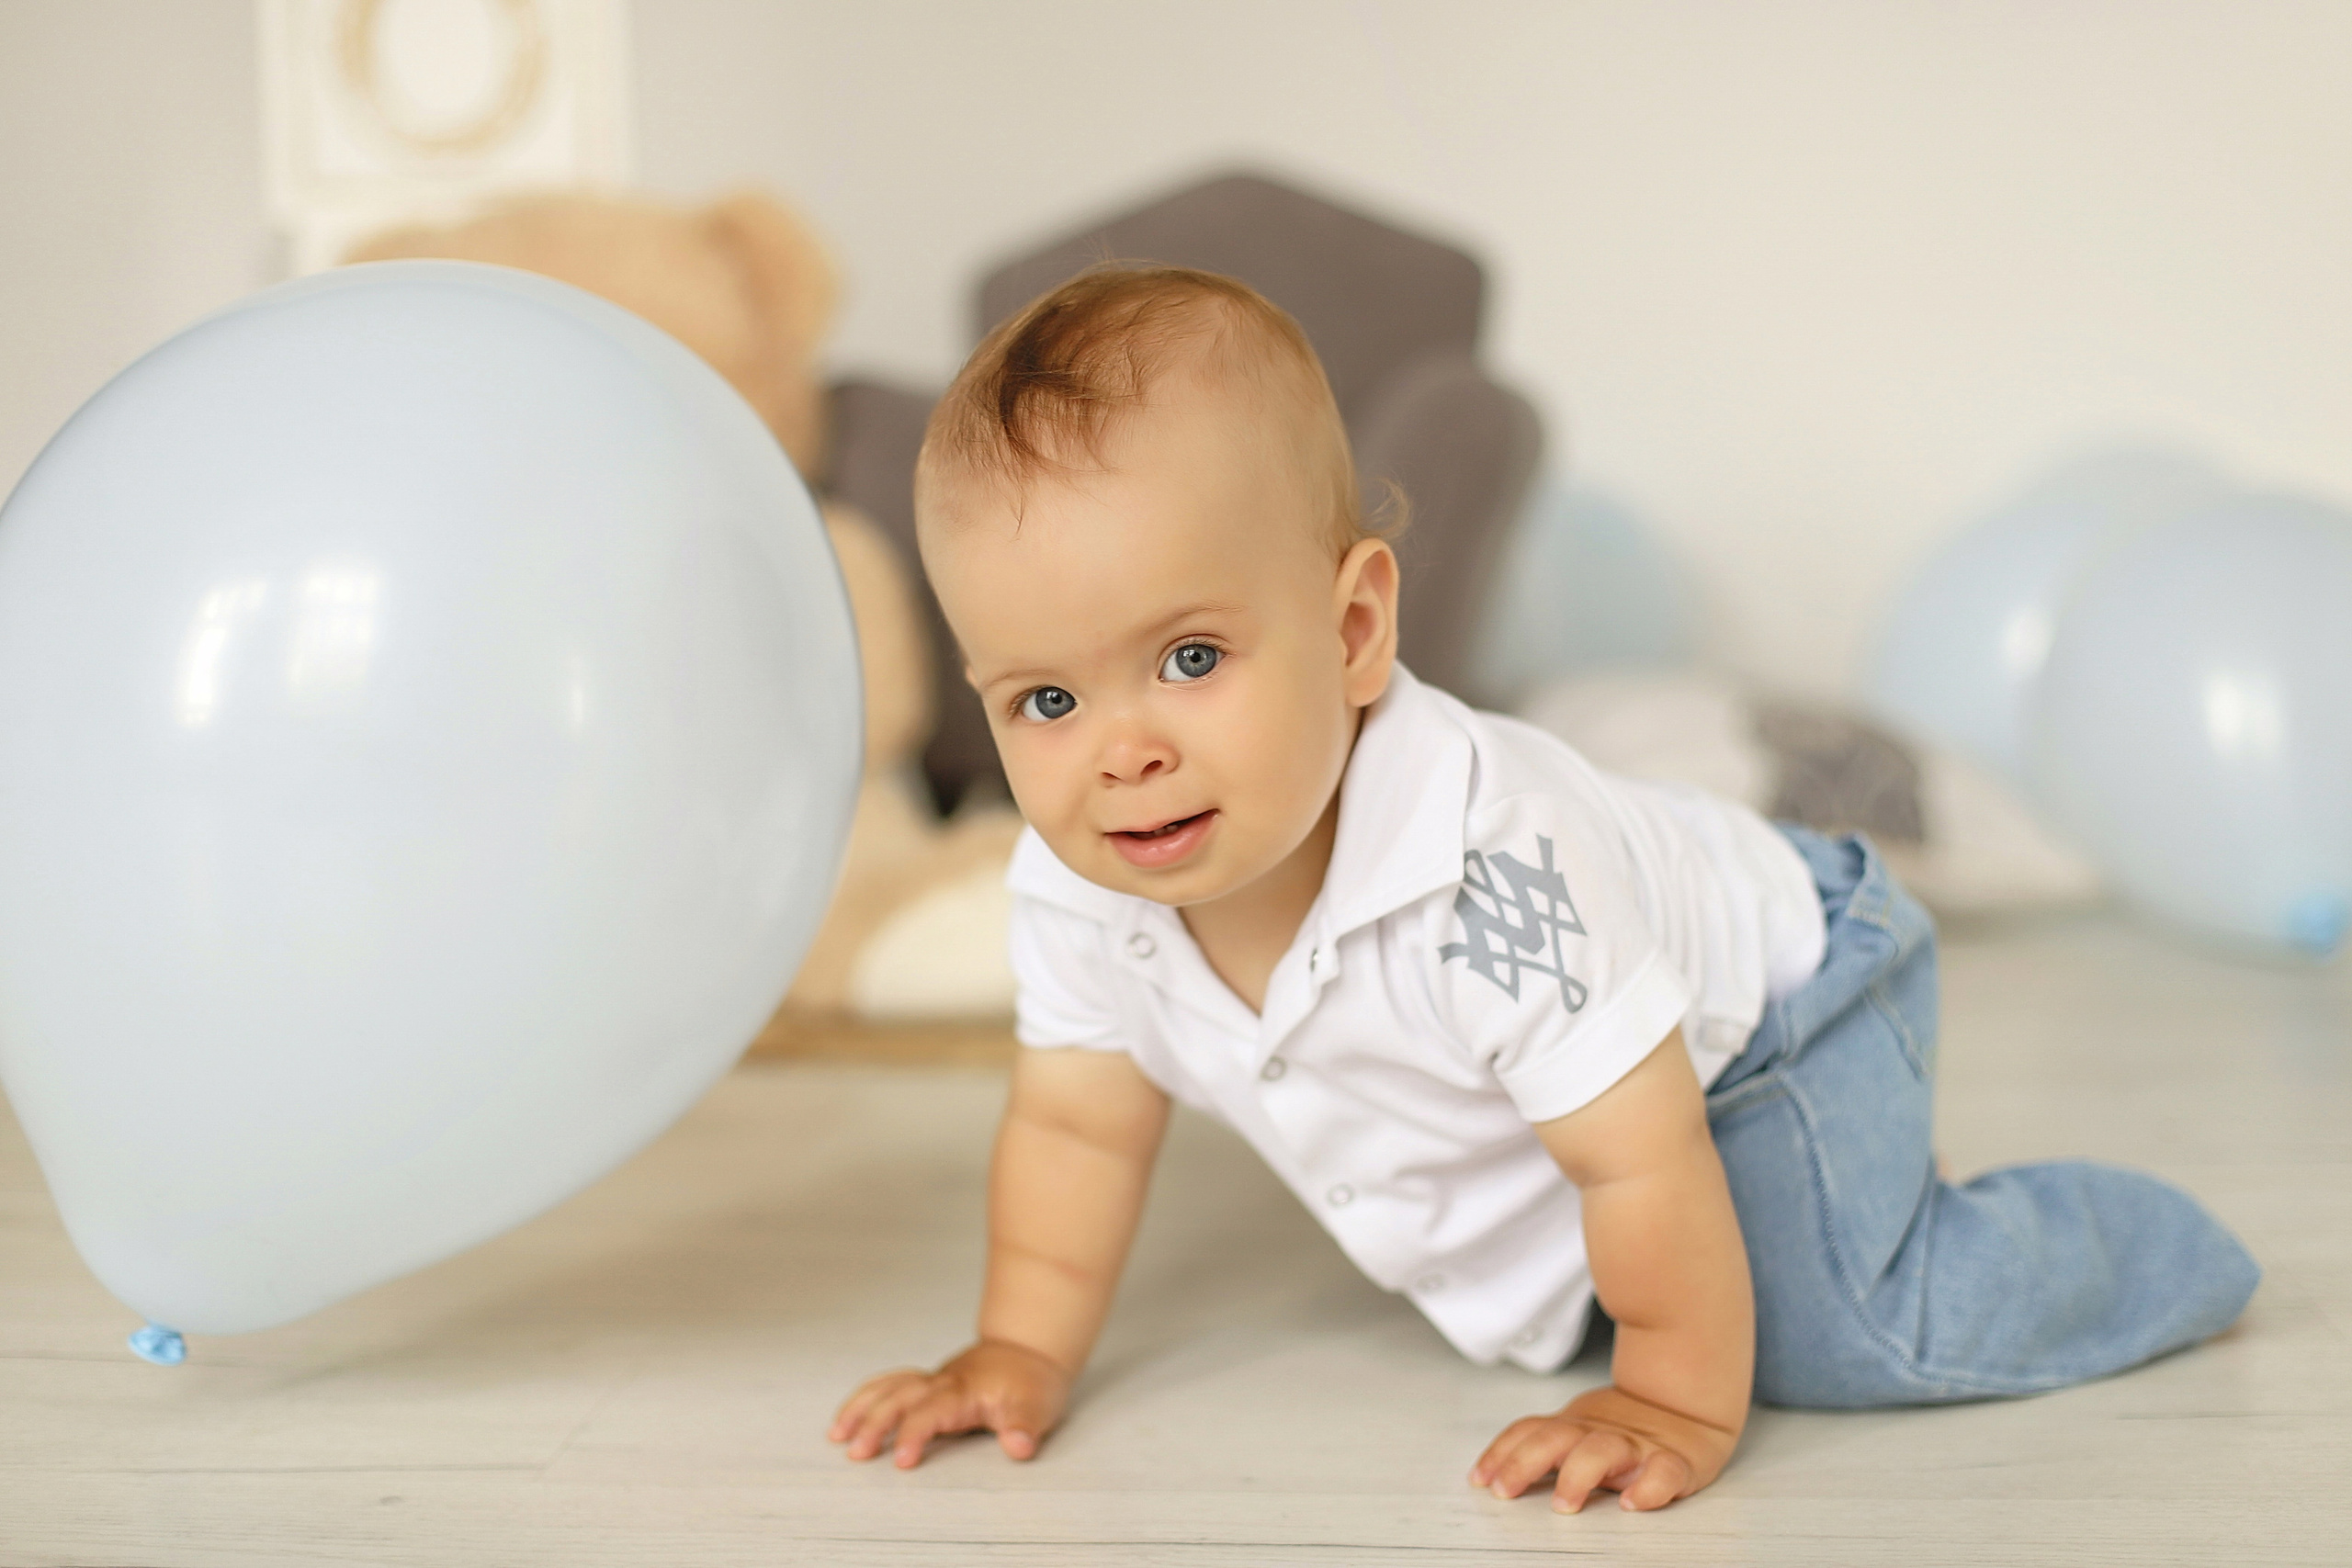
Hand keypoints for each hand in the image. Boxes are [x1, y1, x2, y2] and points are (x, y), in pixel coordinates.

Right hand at [830, 1339, 1071, 1468]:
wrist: (1030, 1350)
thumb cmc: (1032, 1381)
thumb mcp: (1039, 1407)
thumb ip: (1025, 1428)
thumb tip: (1017, 1446)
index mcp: (963, 1391)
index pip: (930, 1413)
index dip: (914, 1436)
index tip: (902, 1461)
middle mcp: (942, 1383)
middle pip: (899, 1398)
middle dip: (875, 1424)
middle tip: (856, 1453)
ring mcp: (933, 1381)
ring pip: (888, 1387)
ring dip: (860, 1407)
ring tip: (837, 1434)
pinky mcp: (928, 1383)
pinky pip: (890, 1384)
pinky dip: (867, 1396)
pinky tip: (851, 1414)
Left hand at [1469, 1384, 1739, 1513]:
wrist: (1687, 1408)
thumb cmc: (1623, 1429)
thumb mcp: (1577, 1430)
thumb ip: (1541, 1445)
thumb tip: (1489, 1474)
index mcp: (1575, 1426)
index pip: (1530, 1432)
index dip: (1501, 1453)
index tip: (1480, 1480)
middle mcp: (1600, 1432)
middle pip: (1556, 1438)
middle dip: (1524, 1462)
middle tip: (1505, 1491)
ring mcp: (1636, 1446)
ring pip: (1603, 1451)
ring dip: (1579, 1474)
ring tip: (1563, 1503)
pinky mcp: (1675, 1462)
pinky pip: (1665, 1472)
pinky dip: (1650, 1487)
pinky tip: (1634, 1502)